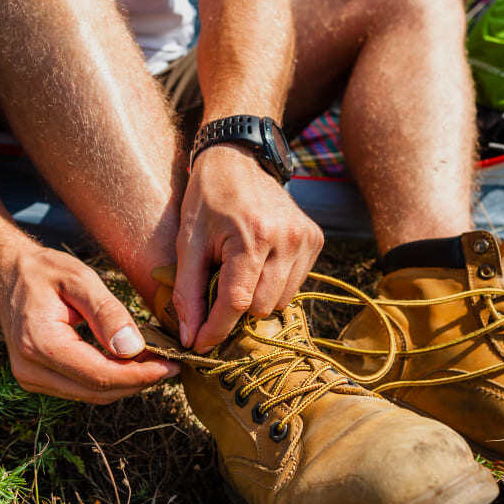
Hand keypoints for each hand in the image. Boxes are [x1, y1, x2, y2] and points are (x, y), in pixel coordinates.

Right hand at [0, 245, 178, 402]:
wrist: (8, 273)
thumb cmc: (45, 271)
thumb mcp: (80, 279)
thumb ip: (108, 313)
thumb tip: (133, 349)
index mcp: (40, 343)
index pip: (100, 375)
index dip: (140, 375)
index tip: (171, 364)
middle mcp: (30, 370)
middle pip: (98, 392)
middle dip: (138, 381)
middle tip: (170, 362)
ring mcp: (31, 379)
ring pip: (92, 395)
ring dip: (126, 382)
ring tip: (153, 360)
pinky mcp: (37, 380)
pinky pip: (81, 388)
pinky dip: (109, 379)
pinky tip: (128, 361)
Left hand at [174, 145, 323, 352]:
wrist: (240, 158)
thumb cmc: (207, 200)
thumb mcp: (187, 243)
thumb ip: (187, 292)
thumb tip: (191, 338)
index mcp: (253, 237)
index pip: (237, 303)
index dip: (216, 329)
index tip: (200, 345)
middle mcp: (286, 239)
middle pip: (261, 309)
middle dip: (236, 310)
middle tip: (217, 288)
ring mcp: (306, 240)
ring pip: (280, 303)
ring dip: (256, 298)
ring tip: (240, 270)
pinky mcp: (315, 240)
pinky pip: (294, 286)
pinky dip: (273, 284)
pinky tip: (259, 261)